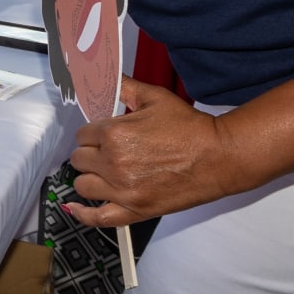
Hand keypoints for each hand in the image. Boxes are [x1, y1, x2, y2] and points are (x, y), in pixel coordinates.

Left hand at [64, 78, 244, 227]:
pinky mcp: (134, 210)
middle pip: (79, 159)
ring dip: (89, 177)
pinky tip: (75, 207)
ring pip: (82, 184)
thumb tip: (102, 76)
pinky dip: (83, 214)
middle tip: (107, 152)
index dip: (93, 133)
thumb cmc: (190, 128)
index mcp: (114, 134)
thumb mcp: (154, 97)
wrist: (219, 157)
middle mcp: (113, 163)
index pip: (82, 134)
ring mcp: (122, 190)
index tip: (103, 135)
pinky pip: (97, 218)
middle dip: (90, 153)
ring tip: (103, 173)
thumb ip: (122, 86)